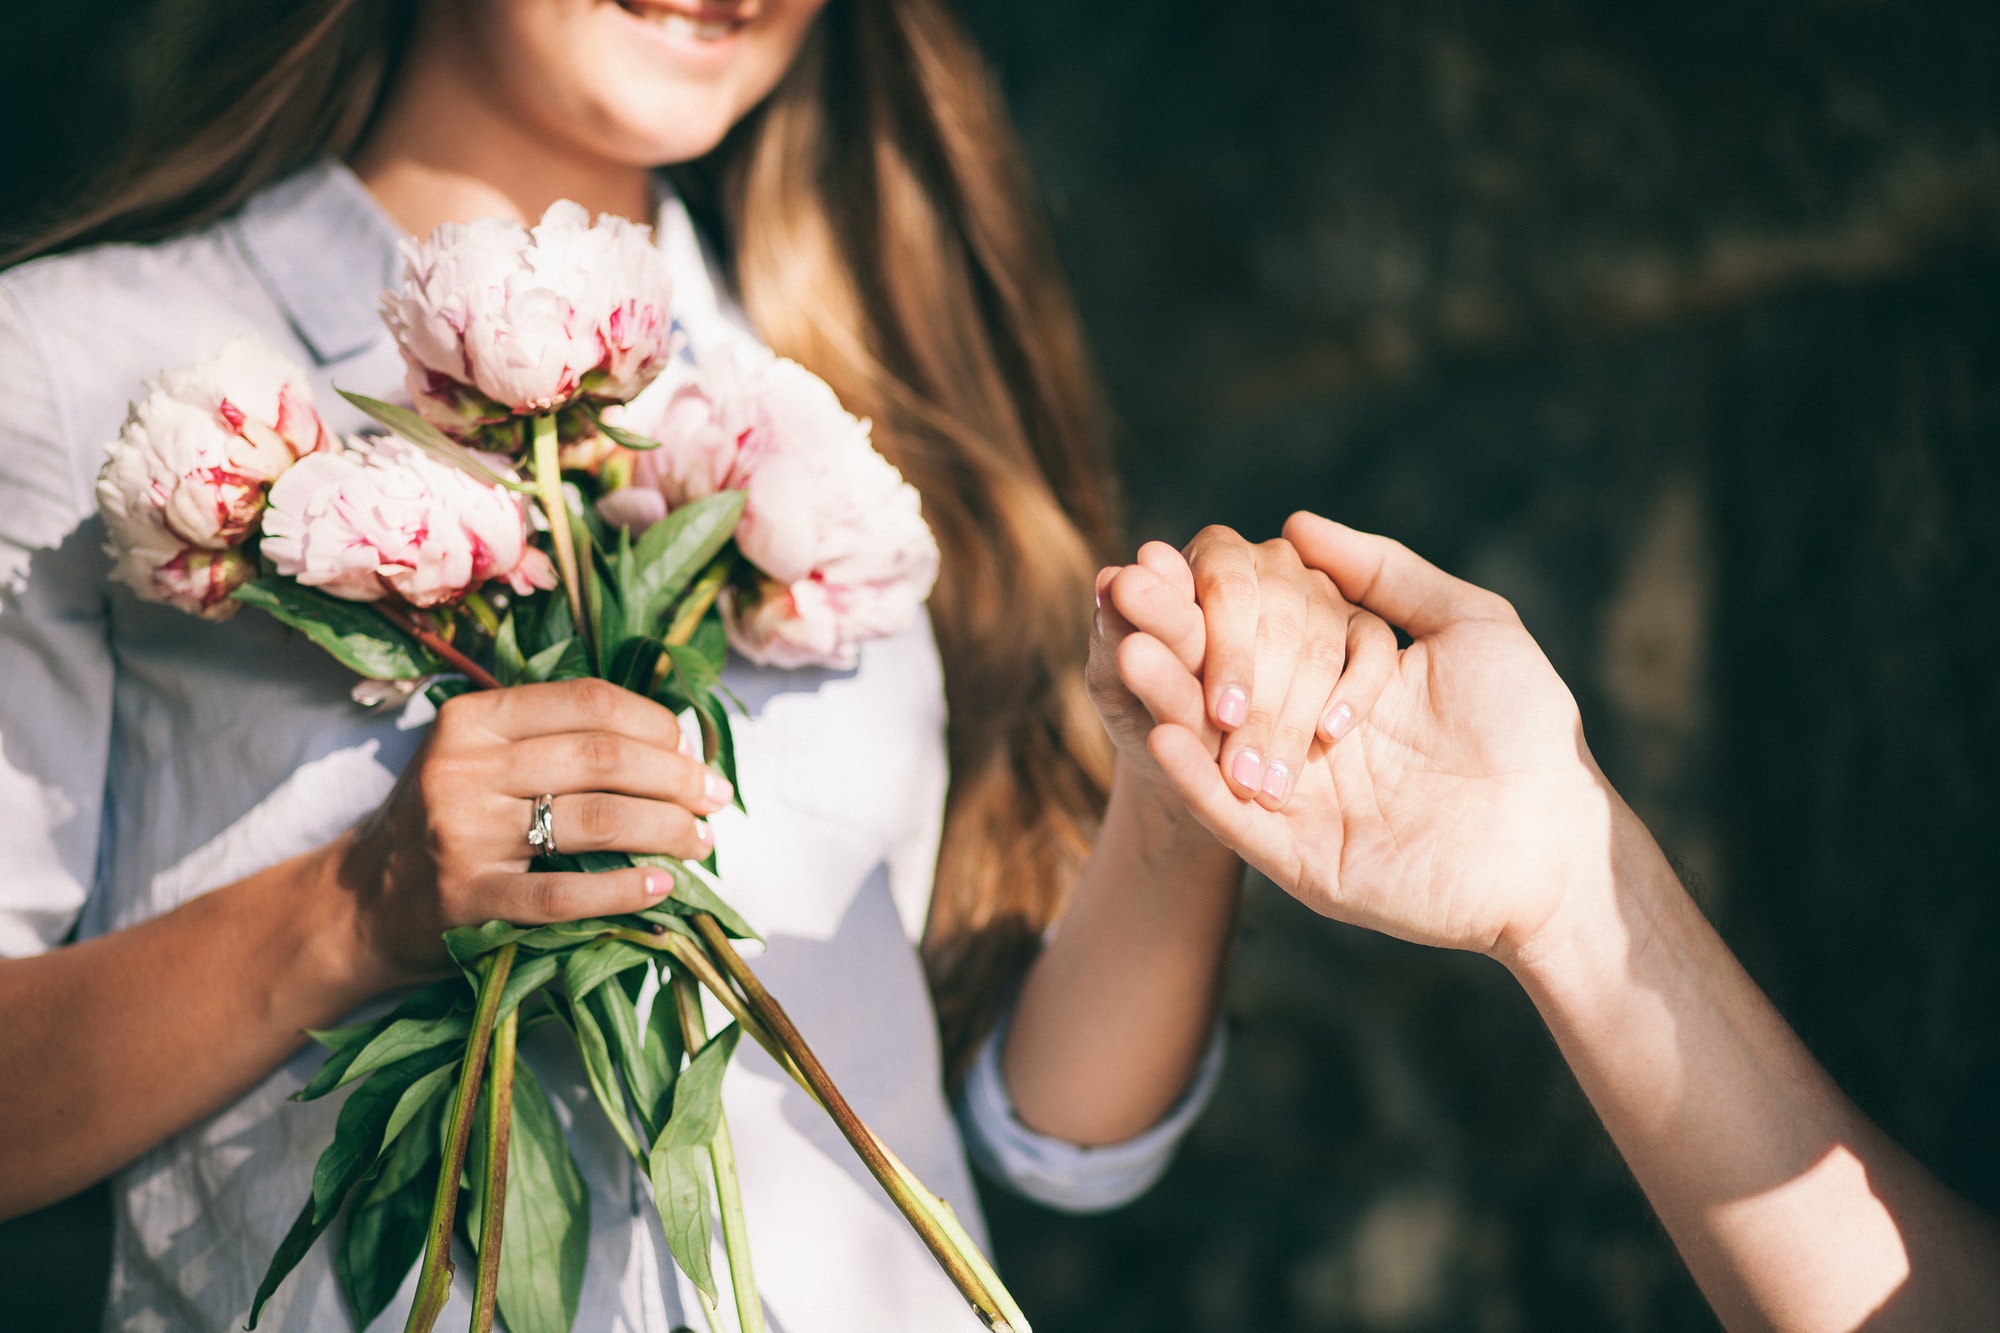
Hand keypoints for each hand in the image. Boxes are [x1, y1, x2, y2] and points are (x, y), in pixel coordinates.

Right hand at [338, 677, 731, 983]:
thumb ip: (555, 739)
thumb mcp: (481, 758)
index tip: (691, 749)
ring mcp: (464, 836)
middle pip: (603, 758)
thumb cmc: (446, 820)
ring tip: (701, 842)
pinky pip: (566, 894)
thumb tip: (675, 741)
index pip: (587, 702)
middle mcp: (464, 769)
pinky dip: (625, 890)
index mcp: (472, 719)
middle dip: (676, 778)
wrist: (363, 901)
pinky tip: (662, 887)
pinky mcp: (469, 901)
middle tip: (714, 799)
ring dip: (667, 830)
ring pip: (597, 820)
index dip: (655, 723)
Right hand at [1137, 514, 1618, 961]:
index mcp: (1339, 683)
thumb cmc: (1529, 728)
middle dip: (1174, 643)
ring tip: (1129, 655)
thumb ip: (1385, 572)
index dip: (1209, 602)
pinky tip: (1161, 735)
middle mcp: (1308, 740)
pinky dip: (1196, 780)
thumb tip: (1295, 523)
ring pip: (1216, 749)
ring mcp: (1300, 802)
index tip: (1157, 561)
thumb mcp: (1468, 625)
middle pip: (1223, 686)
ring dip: (1171, 703)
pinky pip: (1234, 818)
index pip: (1259, 634)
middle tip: (1121, 598)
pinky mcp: (1301, 860)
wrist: (1559, 839)